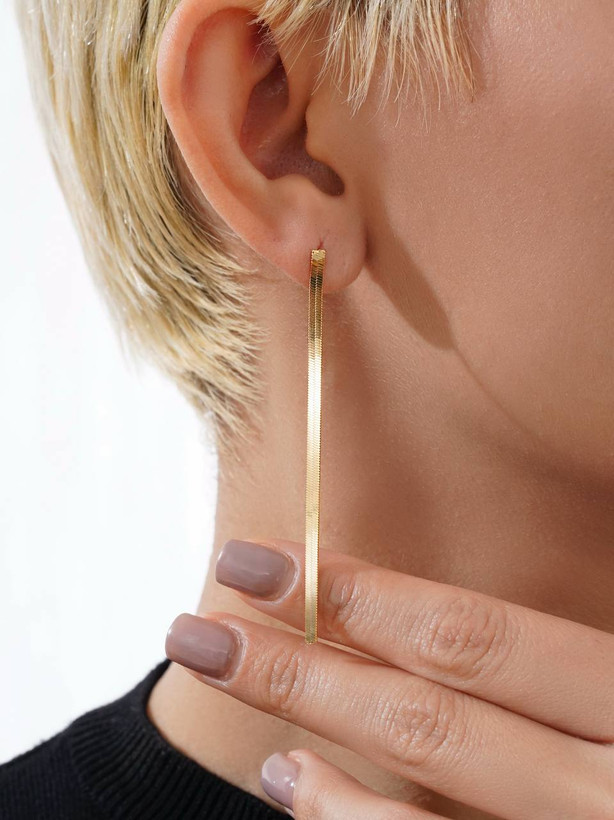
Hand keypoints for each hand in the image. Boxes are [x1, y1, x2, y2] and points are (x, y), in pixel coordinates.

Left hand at [165, 538, 613, 818]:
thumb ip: (568, 651)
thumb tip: (449, 616)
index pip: (475, 638)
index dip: (360, 593)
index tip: (265, 559)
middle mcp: (610, 782)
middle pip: (428, 713)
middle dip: (300, 660)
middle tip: (198, 621)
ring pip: (433, 800)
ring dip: (315, 744)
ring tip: (232, 693)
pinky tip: (298, 793)